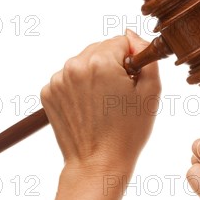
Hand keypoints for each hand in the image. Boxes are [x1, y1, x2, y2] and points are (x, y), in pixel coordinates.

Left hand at [40, 30, 160, 176]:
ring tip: (104, 104)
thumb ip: (146, 56)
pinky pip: (69, 79)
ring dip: (95, 75)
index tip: (131, 82)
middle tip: (119, 96)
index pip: (121, 41)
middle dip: (112, 66)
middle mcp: (74, 66)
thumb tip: (133, 36)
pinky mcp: (48, 93)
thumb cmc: (128, 133)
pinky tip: (89, 108)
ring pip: (84, 63)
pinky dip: (79, 88)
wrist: (97, 164)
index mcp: (100, 62)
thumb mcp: (150, 92)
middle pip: (100, 49)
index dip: (131, 60)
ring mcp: (58, 80)